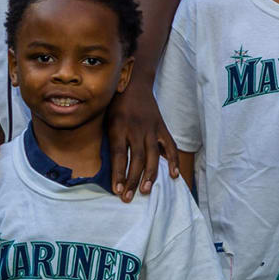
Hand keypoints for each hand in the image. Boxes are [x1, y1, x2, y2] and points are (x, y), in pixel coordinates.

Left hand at [106, 81, 179, 201]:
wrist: (135, 82)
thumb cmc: (115, 103)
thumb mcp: (105, 118)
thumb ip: (109, 139)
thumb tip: (110, 165)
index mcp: (118, 126)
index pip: (118, 155)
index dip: (118, 174)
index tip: (117, 190)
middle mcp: (135, 129)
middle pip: (135, 159)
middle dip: (132, 180)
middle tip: (128, 198)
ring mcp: (151, 128)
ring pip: (152, 155)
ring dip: (149, 175)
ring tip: (145, 191)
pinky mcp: (161, 127)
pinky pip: (170, 146)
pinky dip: (173, 160)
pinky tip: (173, 175)